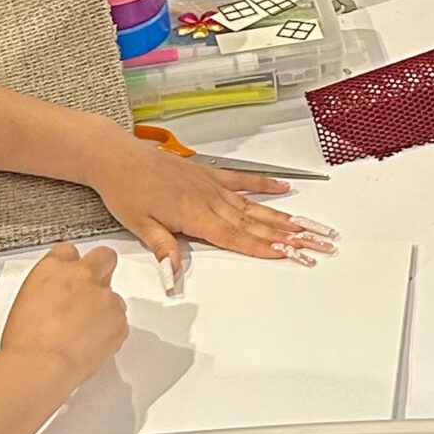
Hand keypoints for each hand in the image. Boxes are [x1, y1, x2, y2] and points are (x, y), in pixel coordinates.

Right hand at [0, 243, 129, 388]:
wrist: (40, 365)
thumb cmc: (26, 342)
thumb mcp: (27, 302)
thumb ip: (49, 289)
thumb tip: (58, 295)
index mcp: (53, 269)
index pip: (69, 252)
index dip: (72, 265)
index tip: (71, 276)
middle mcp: (82, 276)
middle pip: (104, 257)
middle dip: (102, 270)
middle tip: (92, 292)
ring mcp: (104, 296)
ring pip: (113, 296)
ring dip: (105, 309)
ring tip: (84, 332)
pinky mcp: (119, 318)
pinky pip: (120, 321)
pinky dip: (110, 331)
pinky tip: (91, 344)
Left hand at [87, 137, 337, 296]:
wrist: (117, 157)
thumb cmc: (126, 190)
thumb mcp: (140, 225)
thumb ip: (164, 249)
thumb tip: (174, 275)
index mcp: (195, 216)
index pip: (236, 237)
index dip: (264, 247)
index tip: (290, 253)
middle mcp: (210, 200)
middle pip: (256, 222)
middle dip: (289, 234)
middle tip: (317, 242)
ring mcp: (212, 186)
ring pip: (255, 205)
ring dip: (283, 216)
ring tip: (309, 224)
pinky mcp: (209, 174)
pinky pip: (242, 181)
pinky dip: (264, 185)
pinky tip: (283, 189)